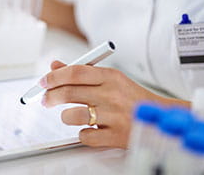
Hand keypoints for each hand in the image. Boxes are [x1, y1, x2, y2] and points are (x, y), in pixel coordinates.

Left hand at [40, 60, 158, 148]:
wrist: (159, 118)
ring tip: (70, 115)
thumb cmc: (131, 98)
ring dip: (65, 116)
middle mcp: (112, 94)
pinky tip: (89, 129)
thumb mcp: (110, 79)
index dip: (54, 76)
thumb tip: (55, 66)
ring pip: (73, 115)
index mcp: (111, 76)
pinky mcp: (115, 136)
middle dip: (50, 96)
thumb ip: (82, 72)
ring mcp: (114, 116)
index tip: (43, 82)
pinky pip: (85, 136)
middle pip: (69, 92)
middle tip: (45, 99)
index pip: (76, 72)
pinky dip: (83, 134)